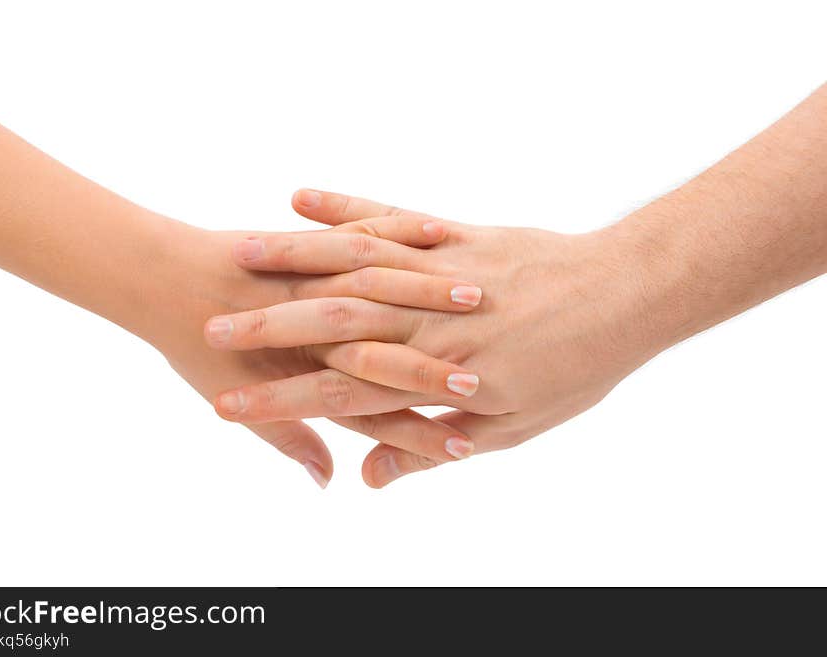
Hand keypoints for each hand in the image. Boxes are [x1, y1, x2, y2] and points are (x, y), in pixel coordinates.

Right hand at [212, 190, 664, 486]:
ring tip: (233, 258)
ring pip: (352, 267)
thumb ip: (431, 448)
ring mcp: (439, 271)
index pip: (340, 395)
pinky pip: (393, 217)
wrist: (626, 298)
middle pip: (332, 325)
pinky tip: (299, 195)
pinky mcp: (454, 233)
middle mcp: (429, 320)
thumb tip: (364, 478)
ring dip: (289, 264)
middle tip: (208, 329)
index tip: (225, 406)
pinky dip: (346, 206)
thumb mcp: (509, 429)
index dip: (279, 403)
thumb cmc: (574, 369)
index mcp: (438, 376)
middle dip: (264, 328)